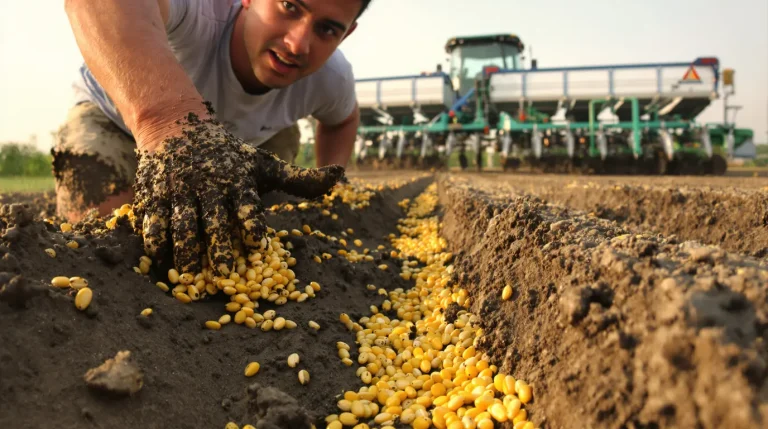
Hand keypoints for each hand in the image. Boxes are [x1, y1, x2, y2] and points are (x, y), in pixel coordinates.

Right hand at [131, 112, 344, 276]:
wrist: (176, 125)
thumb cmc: (228, 156)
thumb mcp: (263, 165)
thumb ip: (300, 179)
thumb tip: (340, 175)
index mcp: (237, 179)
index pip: (246, 203)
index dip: (252, 222)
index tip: (258, 243)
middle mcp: (208, 184)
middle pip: (214, 219)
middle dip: (219, 245)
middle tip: (225, 272)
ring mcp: (179, 189)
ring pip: (181, 221)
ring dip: (185, 249)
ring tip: (189, 275)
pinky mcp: (154, 194)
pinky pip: (153, 219)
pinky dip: (155, 239)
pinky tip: (158, 259)